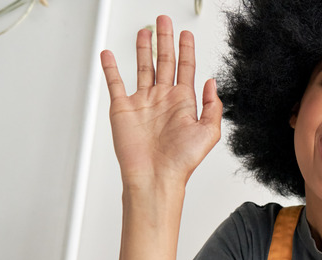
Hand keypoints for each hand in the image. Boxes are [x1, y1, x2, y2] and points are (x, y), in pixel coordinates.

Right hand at [100, 15, 221, 186]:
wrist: (155, 176)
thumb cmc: (181, 161)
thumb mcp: (209, 132)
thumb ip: (212, 106)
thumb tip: (211, 82)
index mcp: (183, 102)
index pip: (186, 67)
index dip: (187, 49)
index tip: (186, 34)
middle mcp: (163, 99)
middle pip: (165, 61)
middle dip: (165, 40)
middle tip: (164, 21)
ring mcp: (143, 102)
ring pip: (143, 67)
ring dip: (144, 49)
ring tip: (145, 32)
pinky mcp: (123, 108)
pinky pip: (115, 83)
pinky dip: (110, 68)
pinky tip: (109, 55)